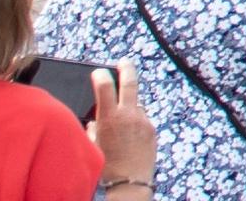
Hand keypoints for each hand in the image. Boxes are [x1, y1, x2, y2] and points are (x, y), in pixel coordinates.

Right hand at [90, 63, 155, 191]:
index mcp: (109, 118)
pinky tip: (130, 137)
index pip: (105, 86)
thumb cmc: (107, 167)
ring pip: (135, 105)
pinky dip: (135, 122)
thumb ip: (93, 130)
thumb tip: (94, 122)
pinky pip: (142, 119)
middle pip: (130, 82)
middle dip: (126, 69)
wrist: (130, 183)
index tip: (98, 72)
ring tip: (121, 126)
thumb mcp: (93, 146)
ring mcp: (142, 121)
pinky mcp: (152, 129)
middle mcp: (128, 115)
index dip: (100, 75)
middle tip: (124, 61)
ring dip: (129, 108)